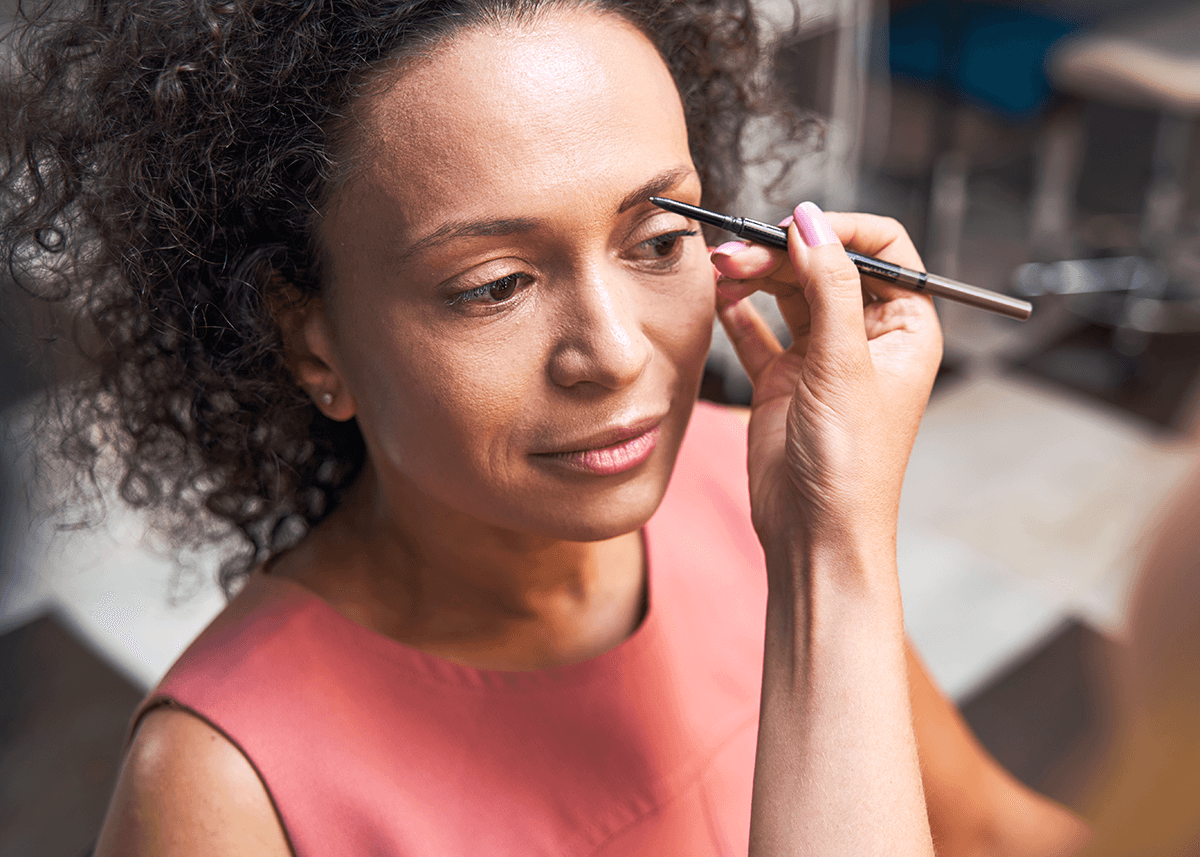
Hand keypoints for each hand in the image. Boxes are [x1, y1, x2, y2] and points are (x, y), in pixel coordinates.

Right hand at [711, 203, 941, 553]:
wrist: (815, 534)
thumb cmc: (851, 466)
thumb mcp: (844, 364)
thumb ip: (828, 286)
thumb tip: (811, 223)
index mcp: (904, 328)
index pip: (882, 249)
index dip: (838, 231)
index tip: (793, 228)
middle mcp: (865, 338)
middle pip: (824, 266)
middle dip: (781, 253)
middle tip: (737, 253)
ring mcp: (821, 358)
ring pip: (787, 293)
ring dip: (755, 276)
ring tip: (721, 270)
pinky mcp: (782, 380)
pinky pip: (757, 330)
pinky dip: (737, 311)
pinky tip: (720, 297)